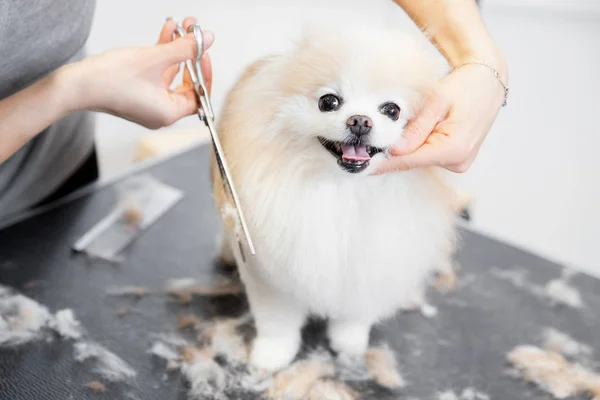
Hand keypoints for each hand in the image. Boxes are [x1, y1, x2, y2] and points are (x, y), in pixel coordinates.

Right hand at [62, 17, 212, 128]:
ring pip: (169, 74)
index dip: (203, 74)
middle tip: (194, 36)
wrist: (76, 84)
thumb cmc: (111, 80)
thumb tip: (206, 40)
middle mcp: (160, 112)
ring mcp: (148, 103)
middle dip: (189, 56)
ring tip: (180, 26)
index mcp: (168, 113)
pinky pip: (156, 73)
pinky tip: (166, 31)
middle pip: (185, 83)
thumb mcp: (155, 59)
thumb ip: (184, 49)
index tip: (203, 54)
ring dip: (175, 49)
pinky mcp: (137, 92)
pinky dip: (160, 54)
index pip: (198, 97)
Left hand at [374, 62, 506, 173]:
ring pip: (419, 159)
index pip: (409, 160)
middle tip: (369, 143)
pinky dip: (418, 146)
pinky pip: (428, 156)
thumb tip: (395, 149)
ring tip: (402, 127)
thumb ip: (416, 128)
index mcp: (454, 148)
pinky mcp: (457, 160)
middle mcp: (458, 161)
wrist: (488, 82)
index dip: (385, 162)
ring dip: (406, 147)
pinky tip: (416, 132)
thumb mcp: (437, 101)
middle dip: (393, 152)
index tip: (364, 164)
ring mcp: (459, 162)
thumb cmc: (465, 86)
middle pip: (413, 161)